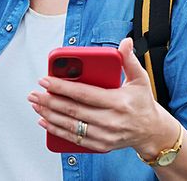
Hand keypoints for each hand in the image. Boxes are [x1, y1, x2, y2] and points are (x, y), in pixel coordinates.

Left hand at [27, 38, 178, 158]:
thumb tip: (125, 42)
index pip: (84, 93)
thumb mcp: (140, 80)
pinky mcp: (101, 145)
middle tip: (34, 93)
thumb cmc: (142, 103)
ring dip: (49, 115)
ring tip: (36, 104)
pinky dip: (57, 130)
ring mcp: (105, 135)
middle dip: (49, 101)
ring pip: (71, 125)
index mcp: (118, 102)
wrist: (152, 131)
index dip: (62, 87)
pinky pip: (74, 139)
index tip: (45, 79)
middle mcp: (111, 121)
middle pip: (73, 110)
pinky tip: (45, 120)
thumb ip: (130, 60)